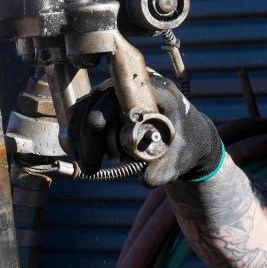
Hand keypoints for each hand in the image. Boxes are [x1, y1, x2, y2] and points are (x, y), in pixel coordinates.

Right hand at [72, 73, 223, 187]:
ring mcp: (118, 92)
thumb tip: (145, 180)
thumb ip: (164, 171)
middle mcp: (134, 87)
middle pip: (99, 102)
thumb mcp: (180, 160)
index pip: (123, 96)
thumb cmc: (186, 145)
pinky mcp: (107, 103)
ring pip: (86, 107)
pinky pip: (83, 113)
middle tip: (90, 165)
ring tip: (88, 166)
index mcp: (158, 92)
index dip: (106, 117)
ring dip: (81, 138)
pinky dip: (79, 135)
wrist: (187, 138)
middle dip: (90, 136)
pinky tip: (82, 156)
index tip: (99, 142)